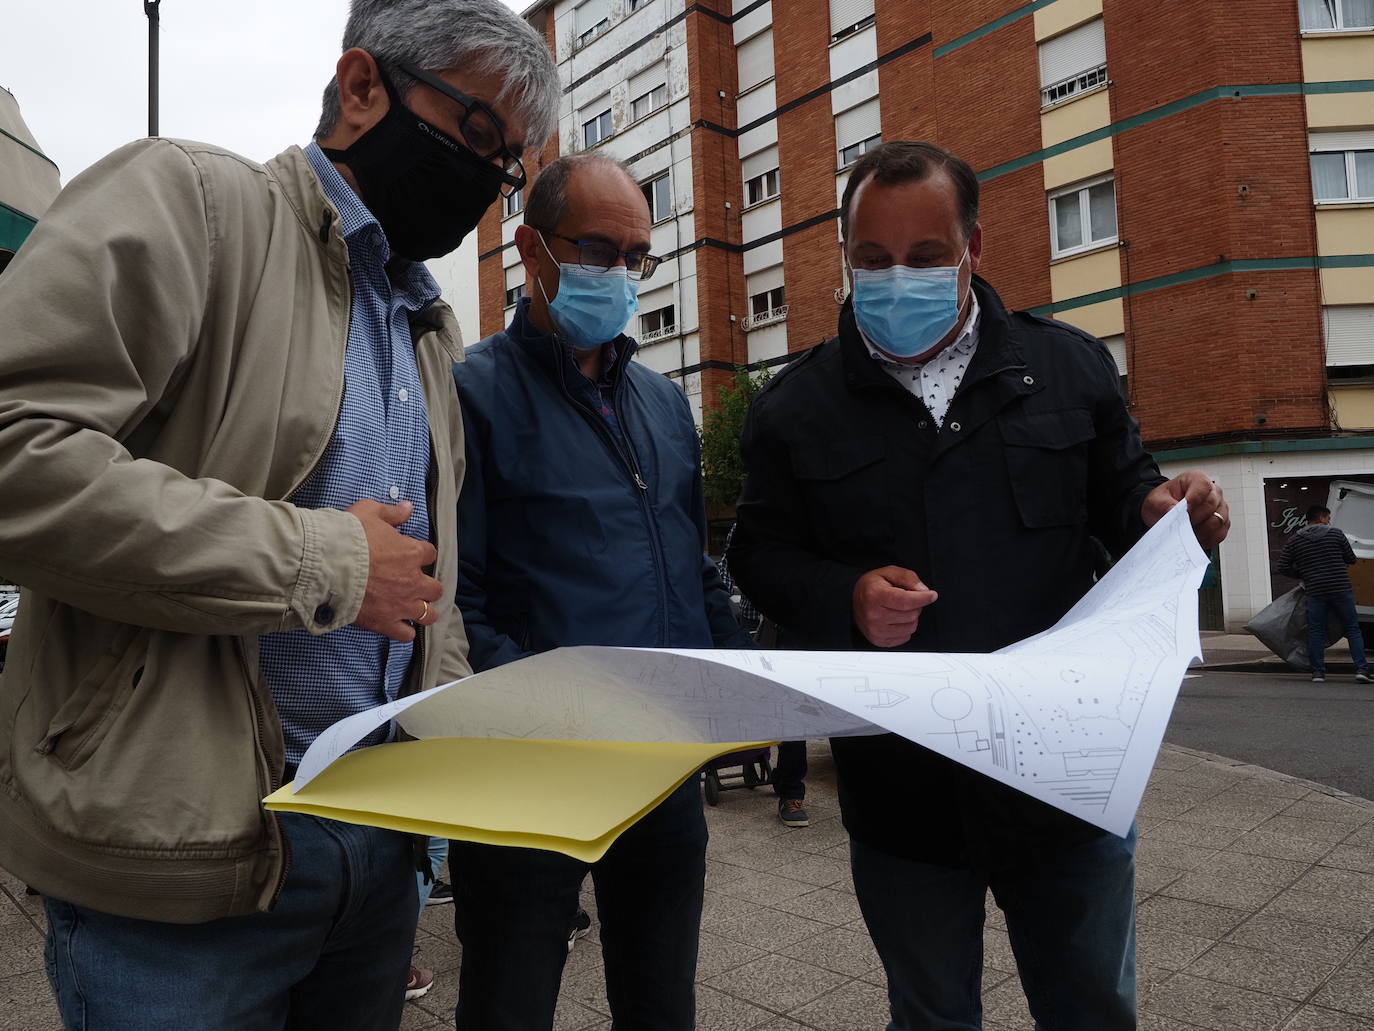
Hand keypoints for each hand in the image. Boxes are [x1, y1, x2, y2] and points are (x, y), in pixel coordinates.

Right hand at [347, 499, 442, 641]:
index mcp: (412, 553)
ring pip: (428, 614)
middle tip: (413, 584)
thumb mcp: (369, 512)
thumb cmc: (348, 536)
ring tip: (414, 609)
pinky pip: (406, 635)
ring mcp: (401, 604)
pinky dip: (405, 632)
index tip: (411, 554)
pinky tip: (399, 626)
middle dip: (427, 586)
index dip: (421, 554)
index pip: (430, 553)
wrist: (327, 565)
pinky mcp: (386, 623)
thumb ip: (391, 512)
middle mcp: (413, 581)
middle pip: (435, 588)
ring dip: (424, 611)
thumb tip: (408, 507)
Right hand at [852, 566, 938, 647]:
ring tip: (900, 610)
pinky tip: (896, 620)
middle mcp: (873, 615)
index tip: (932, 595)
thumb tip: (923, 591)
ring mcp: (875, 630)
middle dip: (915, 606)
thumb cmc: (871, 586)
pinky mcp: (878, 641)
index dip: (923, 598)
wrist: (853, 600)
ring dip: (911, 618)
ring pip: (910, 628)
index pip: (907, 601)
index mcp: (875, 595)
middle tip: (906, 599)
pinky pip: (905, 638)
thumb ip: (908, 578)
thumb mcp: (889, 572)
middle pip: (911, 615)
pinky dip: (904, 628)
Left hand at [1141, 469, 1228, 549]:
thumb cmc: (1163, 502)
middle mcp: (1213, 492)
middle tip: (1181, 526)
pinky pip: (1219, 534)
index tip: (1184, 511)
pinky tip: (1193, 539)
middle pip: (1211, 506)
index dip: (1194, 500)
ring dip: (1200, 531)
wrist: (1163, 512)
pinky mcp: (1222, 523)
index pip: (1203, 487)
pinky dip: (1206, 539)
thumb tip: (1175, 513)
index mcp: (1197, 479)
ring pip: (1218, 521)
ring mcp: (1220, 508)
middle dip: (1194, 519)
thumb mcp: (1156, 500)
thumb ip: (1165, 505)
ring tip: (1185, 533)